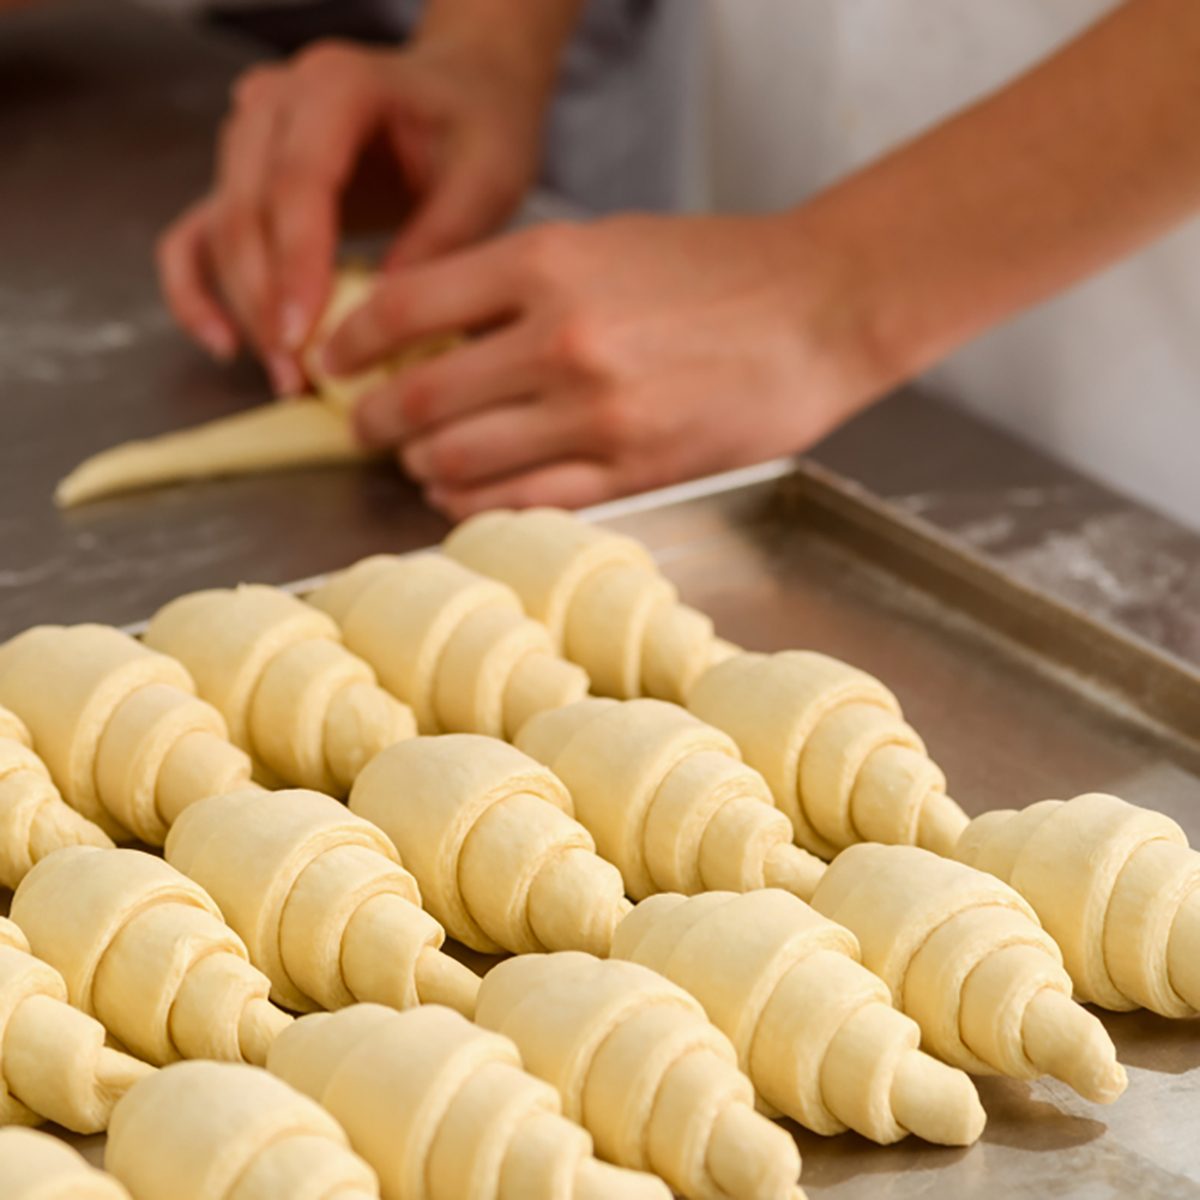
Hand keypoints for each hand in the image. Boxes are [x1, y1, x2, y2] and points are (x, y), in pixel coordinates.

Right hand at [157, 35, 548, 391]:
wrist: (464, 93)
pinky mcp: (243, 181)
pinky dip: (197, 291)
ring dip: (244, 308)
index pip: (299, 180)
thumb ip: (440, 239)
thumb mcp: (487, 180)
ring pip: (222, 230)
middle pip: (247, 209)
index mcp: (338, 85)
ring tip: (288, 378)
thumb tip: (382, 317)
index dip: (297, 264)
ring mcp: (250, 139)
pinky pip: (196, 236)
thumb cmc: (480, 130)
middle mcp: (277, 102)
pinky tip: (227, 346)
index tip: (304, 338)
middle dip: (266, 302)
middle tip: (299, 376)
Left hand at [321, 213, 895, 517]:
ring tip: (418, 464)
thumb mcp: (604, 242)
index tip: (330, 362)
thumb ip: (517, 285)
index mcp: (547, 265)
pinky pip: (525, 502)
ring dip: (422, 468)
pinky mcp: (633, 470)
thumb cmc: (716, 269)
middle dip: (373, 422)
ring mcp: (596, 414)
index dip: (348, 342)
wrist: (820, 306)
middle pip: (420, 399)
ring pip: (462, 462)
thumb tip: (432, 334)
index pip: (404, 308)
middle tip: (363, 428)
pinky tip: (464, 497)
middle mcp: (560, 341)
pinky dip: (478, 505)